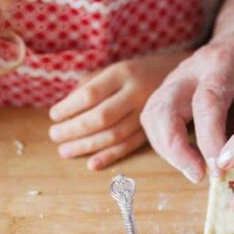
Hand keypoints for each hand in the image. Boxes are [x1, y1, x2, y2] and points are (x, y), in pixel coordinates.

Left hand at [48, 51, 190, 169]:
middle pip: (101, 116)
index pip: (90, 94)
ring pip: (115, 134)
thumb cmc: (137, 74)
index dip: (69, 108)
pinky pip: (131, 146)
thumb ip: (90, 85)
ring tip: (66, 151)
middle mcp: (137, 93)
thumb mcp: (115, 70)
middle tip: (54, 136)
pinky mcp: (154, 129)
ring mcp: (147, 113)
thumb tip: (65, 110)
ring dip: (87, 146)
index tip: (54, 116)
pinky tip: (93, 164)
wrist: (179, 76)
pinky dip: (111, 156)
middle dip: (74, 130)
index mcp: (123, 73)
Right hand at [140, 23, 233, 182]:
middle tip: (200, 176)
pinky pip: (153, 120)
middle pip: (165, 108)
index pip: (208, 100)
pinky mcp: (167, 91)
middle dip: (176, 148)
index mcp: (224, 62)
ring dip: (167, 150)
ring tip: (196, 173)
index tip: (219, 166)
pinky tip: (187, 160)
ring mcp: (174, 79)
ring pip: (152, 116)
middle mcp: (190, 69)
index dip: (210, 136)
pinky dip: (164, 145)